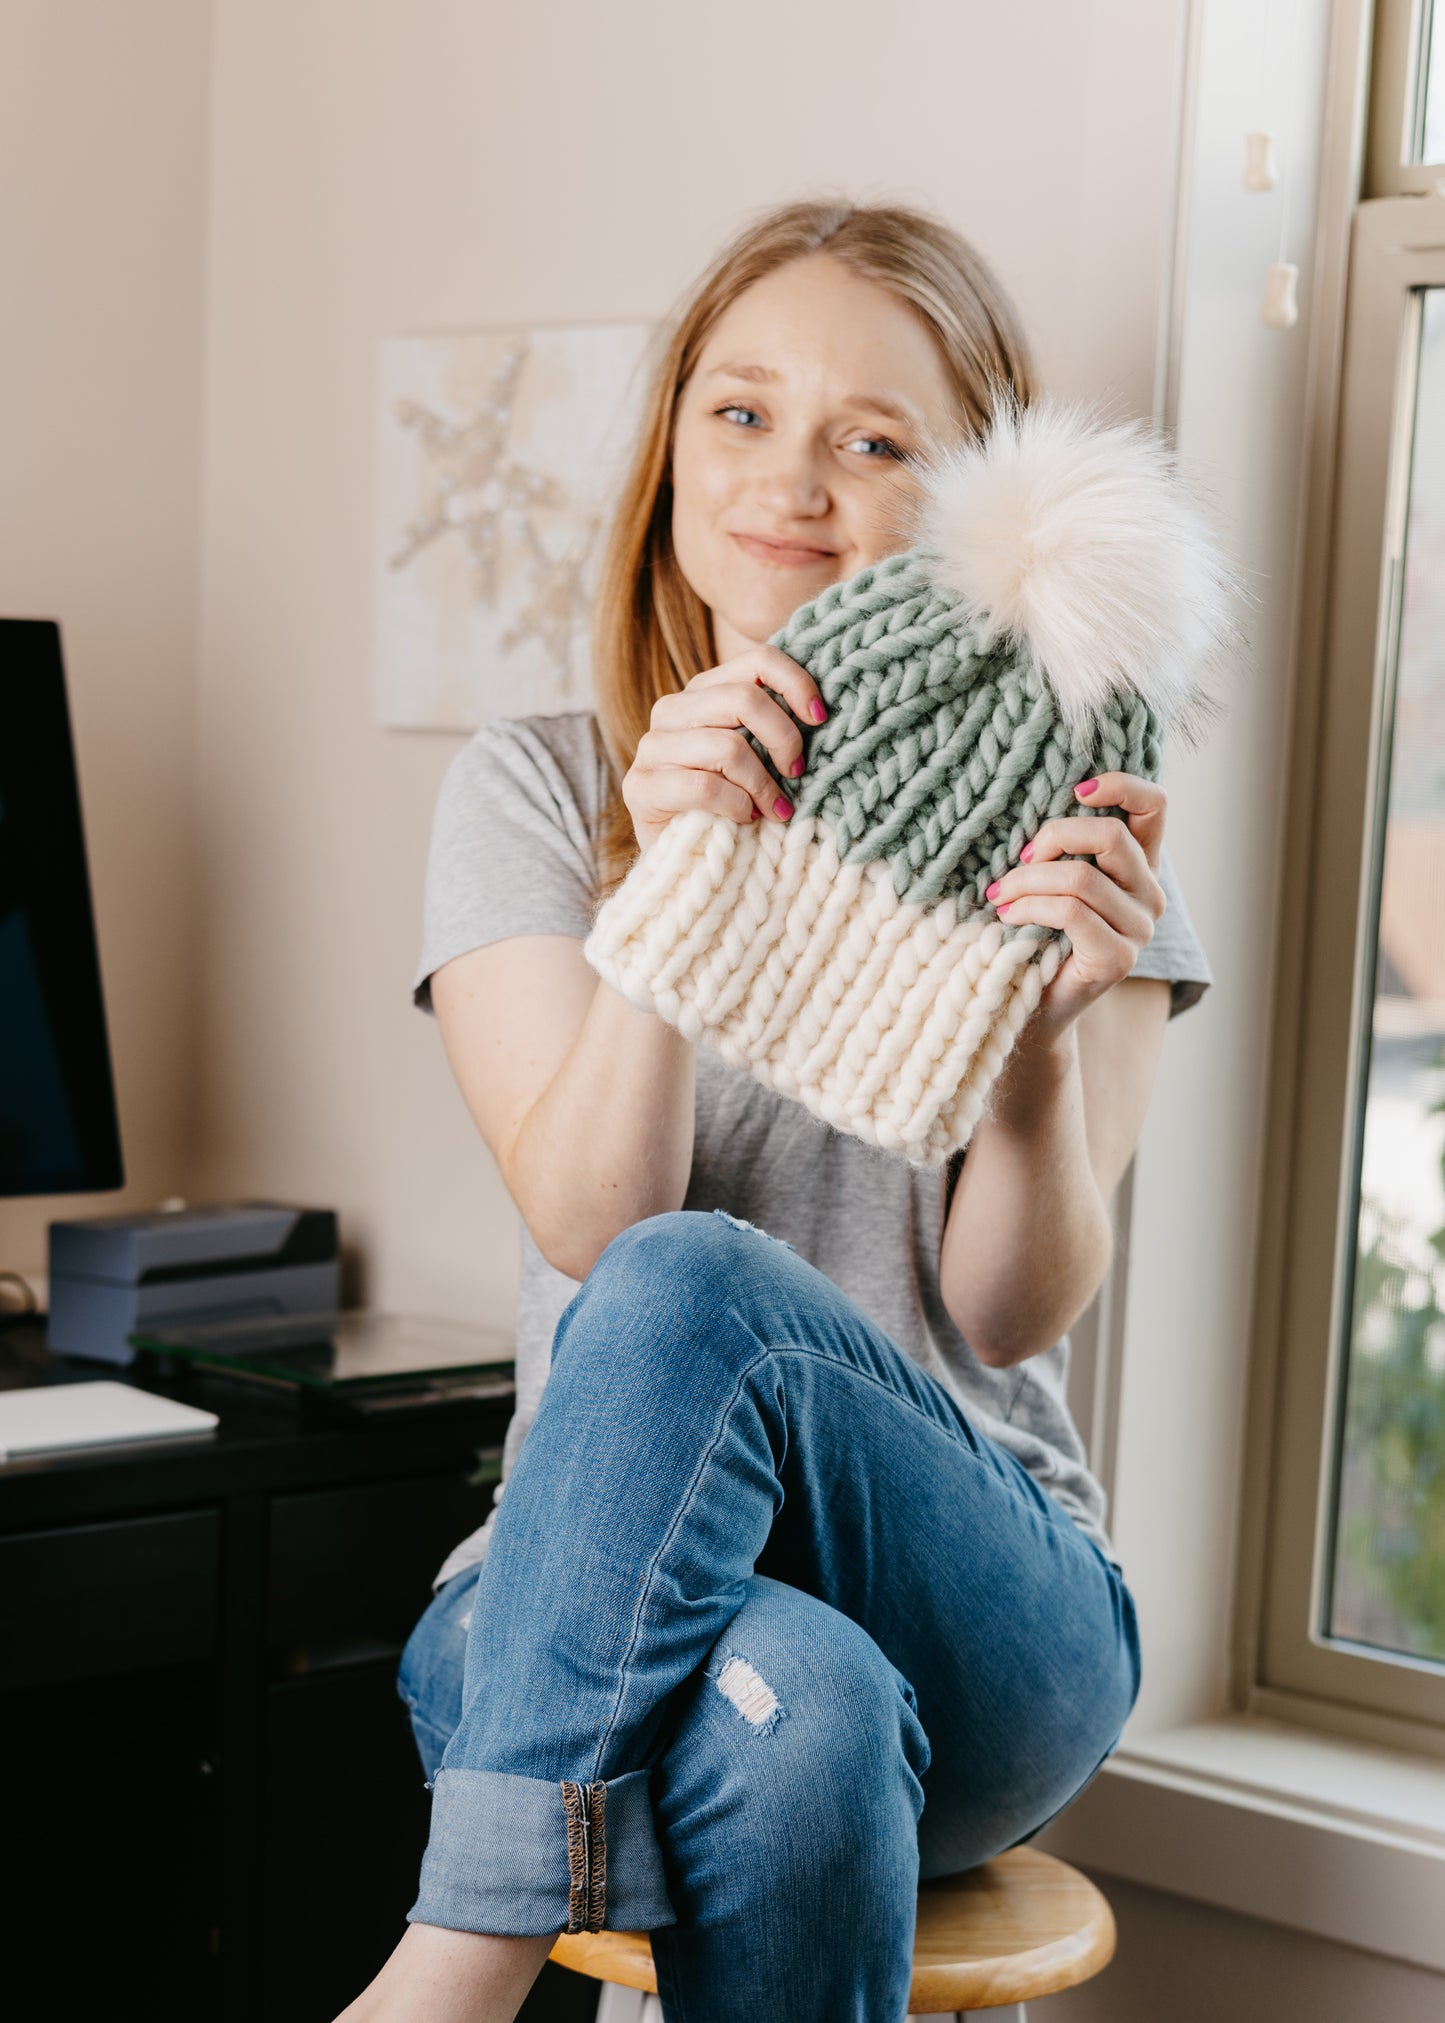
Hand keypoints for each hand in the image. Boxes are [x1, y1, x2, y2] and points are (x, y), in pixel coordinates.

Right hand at [621, 646, 826, 856]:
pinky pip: (705, 787)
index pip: (757, 661)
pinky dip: (736, 806)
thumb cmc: (735, 805)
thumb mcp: (760, 757)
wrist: (688, 860)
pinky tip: (746, 819)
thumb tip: (821, 710)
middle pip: (745, 699)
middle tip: (797, 774)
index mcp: (704, 691)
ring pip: (727, 747)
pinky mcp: (640, 787)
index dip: (796, 683)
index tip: (821, 718)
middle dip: (784, 740)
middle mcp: (672, 709)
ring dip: (762, 784)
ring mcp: (651, 747)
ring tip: (776, 809)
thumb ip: (775, 726)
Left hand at [984, 771, 1167, 1049]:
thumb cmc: (1037, 934)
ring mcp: (1139, 929)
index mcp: (1139, 865)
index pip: (1155, 806)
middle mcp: (1150, 894)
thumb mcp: (1052, 878)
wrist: (1035, 1006)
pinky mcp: (1117, 959)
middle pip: (1111, 835)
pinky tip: (1008, 914)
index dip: (1121, 786)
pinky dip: (1029, 907)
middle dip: (1054, 836)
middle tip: (1018, 858)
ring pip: (1081, 877)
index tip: (1076, 790)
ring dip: (1028, 880)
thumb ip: (1061, 845)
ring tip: (1000, 893)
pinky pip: (1070, 913)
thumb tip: (1028, 801)